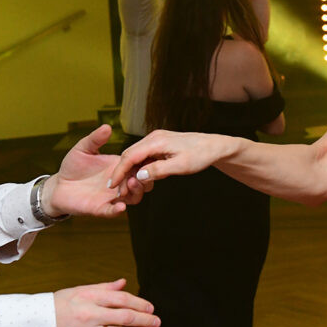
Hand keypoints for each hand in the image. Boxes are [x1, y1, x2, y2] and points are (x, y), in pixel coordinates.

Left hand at [43, 124, 150, 217]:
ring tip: (130, 184)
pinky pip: (113, 211)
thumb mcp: (83, 149)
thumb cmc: (73, 166)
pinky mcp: (100, 208)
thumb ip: (95, 139)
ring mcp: (112, 196)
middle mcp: (119, 182)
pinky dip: (118, 210)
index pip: (138, 164)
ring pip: (133, 198)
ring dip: (135, 192)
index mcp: (118, 167)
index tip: (146, 157)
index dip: (144, 161)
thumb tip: (107, 127)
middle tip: (139, 173)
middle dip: (144, 178)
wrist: (59, 185)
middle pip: (142, 182)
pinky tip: (120, 206)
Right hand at [53, 278, 158, 326]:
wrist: (33, 323)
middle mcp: (89, 314)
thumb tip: (123, 283)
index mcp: (89, 297)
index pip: (121, 299)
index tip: (150, 307)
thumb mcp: (79, 290)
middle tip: (156, 321)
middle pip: (124, 317)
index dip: (139, 303)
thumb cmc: (57, 304)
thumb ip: (103, 288)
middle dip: (144, 319)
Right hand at [106, 129, 233, 196]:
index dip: (119, 171)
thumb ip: (158, 170)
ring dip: (130, 171)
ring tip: (126, 187)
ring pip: (135, 156)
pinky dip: (139, 167)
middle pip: (129, 155)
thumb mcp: (181, 166)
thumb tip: (138, 175)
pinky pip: (144, 156)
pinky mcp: (160, 144)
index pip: (130, 156)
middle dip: (121, 172)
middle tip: (116, 190)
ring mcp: (156, 140)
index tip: (112, 185)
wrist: (214, 146)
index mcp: (157, 141)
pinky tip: (139, 179)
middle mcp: (153, 137)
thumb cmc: (200, 155)